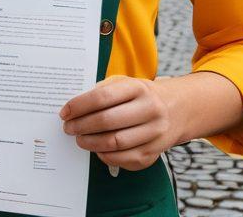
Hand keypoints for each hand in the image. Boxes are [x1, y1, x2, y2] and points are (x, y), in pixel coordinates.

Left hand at [59, 75, 183, 171]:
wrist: (177, 109)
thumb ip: (102, 91)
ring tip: (80, 139)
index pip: (102, 97)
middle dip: (81, 126)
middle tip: (68, 128)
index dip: (79, 106)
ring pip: (115, 143)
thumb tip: (74, 107)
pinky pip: (125, 159)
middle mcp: (150, 109)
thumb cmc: (140, 96)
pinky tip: (98, 149)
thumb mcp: (125, 83)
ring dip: (91, 143)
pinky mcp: (155, 151)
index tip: (65, 113)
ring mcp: (155, 132)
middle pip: (107, 121)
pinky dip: (106, 156)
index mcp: (138, 88)